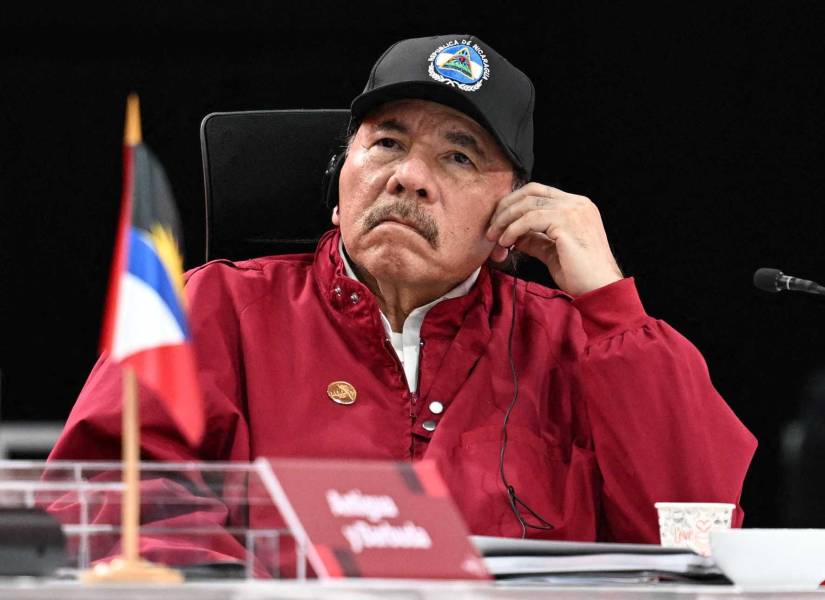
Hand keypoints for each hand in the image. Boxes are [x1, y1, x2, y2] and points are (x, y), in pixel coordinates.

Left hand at [485, 182, 622, 295]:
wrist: (599, 289)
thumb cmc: (580, 275)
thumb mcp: (551, 252)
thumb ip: (534, 239)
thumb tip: (513, 235)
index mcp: (576, 206)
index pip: (538, 192)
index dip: (513, 203)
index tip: (497, 222)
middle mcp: (577, 203)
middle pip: (530, 192)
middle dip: (505, 209)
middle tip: (490, 229)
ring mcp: (574, 210)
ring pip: (527, 204)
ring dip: (505, 220)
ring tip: (494, 238)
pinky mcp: (567, 223)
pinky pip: (530, 219)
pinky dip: (513, 229)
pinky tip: (506, 242)